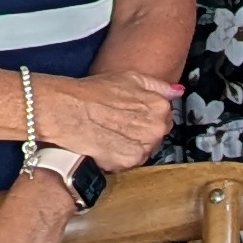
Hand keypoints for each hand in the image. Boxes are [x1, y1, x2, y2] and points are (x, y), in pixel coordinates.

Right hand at [32, 64, 179, 169]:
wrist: (66, 110)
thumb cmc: (92, 93)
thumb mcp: (130, 78)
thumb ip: (158, 86)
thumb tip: (176, 92)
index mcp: (160, 107)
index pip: (165, 118)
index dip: (146, 118)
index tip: (134, 118)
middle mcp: (156, 128)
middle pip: (155, 136)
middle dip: (141, 133)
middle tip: (119, 126)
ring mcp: (143, 146)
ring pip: (143, 151)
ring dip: (130, 146)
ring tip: (110, 135)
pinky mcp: (127, 161)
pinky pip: (128, 163)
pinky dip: (117, 158)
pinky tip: (105, 145)